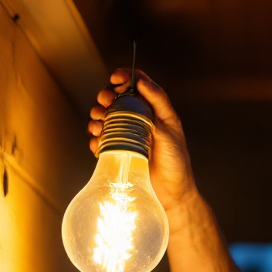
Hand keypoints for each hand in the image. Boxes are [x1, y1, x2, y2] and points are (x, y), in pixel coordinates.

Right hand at [89, 69, 197, 211]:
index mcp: (154, 110)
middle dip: (106, 96)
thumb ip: (157, 106)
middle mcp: (139, 119)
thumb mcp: (170, 131)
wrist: (171, 194)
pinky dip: (96, 138)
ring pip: (105, 117)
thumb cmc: (176, 162)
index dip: (125, 76)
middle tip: (105, 102)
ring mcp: (126, 135)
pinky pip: (101, 139)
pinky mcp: (117, 150)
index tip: (115, 78)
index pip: (138, 85)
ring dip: (97, 116)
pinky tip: (98, 142)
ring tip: (98, 123)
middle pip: (117, 98)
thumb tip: (141, 81)